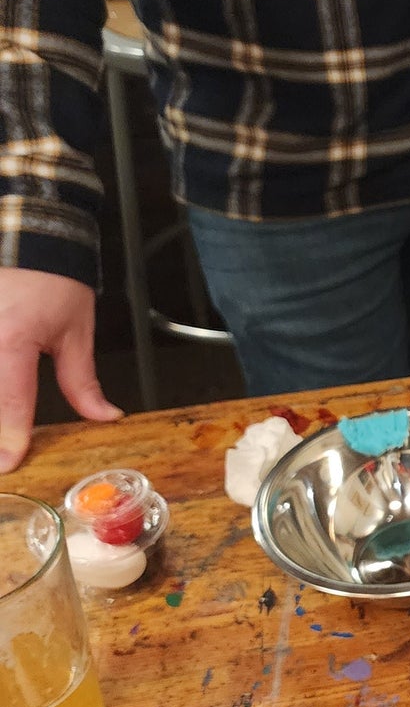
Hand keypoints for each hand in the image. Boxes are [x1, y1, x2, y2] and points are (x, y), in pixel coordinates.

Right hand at [0, 268, 122, 472]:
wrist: (30, 242)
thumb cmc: (53, 282)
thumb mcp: (76, 332)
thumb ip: (82, 381)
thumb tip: (103, 415)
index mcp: (12, 339)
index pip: (10, 400)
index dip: (10, 436)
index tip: (9, 463)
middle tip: (4, 456)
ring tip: (4, 434)